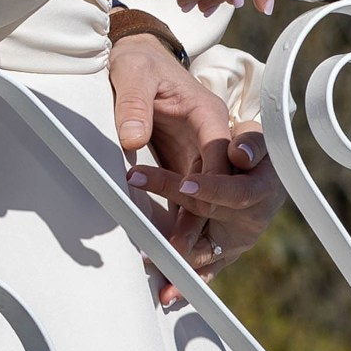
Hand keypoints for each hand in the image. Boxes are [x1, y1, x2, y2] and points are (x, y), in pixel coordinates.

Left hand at [110, 35, 284, 294]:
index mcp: (209, 116)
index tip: (189, 198)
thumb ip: (133, 103)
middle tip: (177, 259)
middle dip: (200, 229)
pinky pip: (191, 219)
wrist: (139, 61)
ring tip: (170, 288)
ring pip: (206, 215)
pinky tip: (169, 282)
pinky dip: (181, 248)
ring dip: (190, 251)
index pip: (220, 152)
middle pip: (219, 195)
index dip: (209, 179)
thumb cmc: (139, 63)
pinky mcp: (188, 182)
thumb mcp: (133, 71)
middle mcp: (213, 146)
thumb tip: (131, 139)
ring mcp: (203, 167)